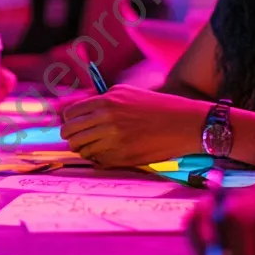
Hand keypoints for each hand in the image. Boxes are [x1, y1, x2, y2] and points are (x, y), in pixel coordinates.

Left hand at [60, 85, 205, 166]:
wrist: (184, 124)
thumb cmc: (156, 107)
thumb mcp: (125, 93)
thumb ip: (101, 101)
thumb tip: (78, 114)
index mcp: (105, 102)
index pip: (70, 115)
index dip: (70, 121)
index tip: (74, 126)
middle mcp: (106, 120)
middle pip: (70, 133)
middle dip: (72, 137)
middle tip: (79, 139)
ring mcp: (113, 140)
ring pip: (81, 149)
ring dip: (85, 149)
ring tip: (96, 147)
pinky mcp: (122, 157)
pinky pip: (97, 161)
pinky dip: (99, 159)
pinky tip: (110, 153)